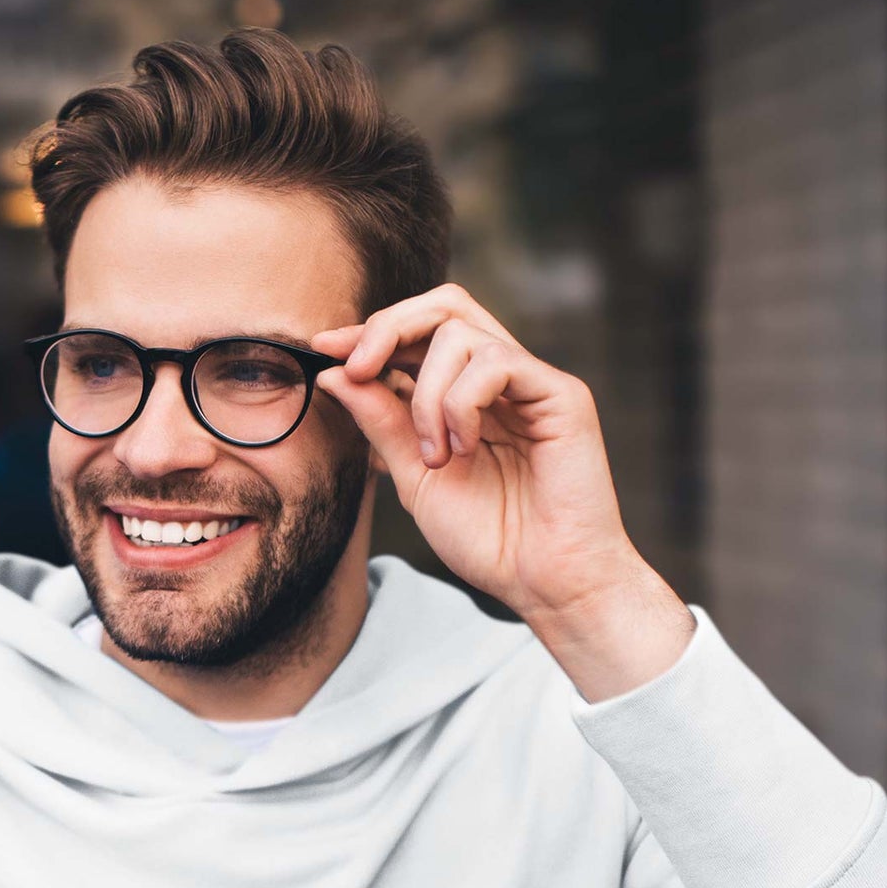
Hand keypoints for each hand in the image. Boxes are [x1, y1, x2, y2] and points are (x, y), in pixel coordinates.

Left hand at [313, 284, 691, 698]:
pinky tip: (461, 448)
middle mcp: (502, 378)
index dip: (371, 331)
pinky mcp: (562, 395)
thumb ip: (380, 421)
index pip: (421, 331)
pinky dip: (461, 402)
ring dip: (426, 393)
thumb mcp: (414, 475)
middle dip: (389, 327)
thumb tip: (333, 372)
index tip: (324, 349)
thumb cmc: (488, 537)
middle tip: (357, 367)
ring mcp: (532, 383)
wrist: (543, 582)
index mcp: (468, 392)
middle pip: (445, 305)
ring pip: (460, 332)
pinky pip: (496, 362)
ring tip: (434, 455)